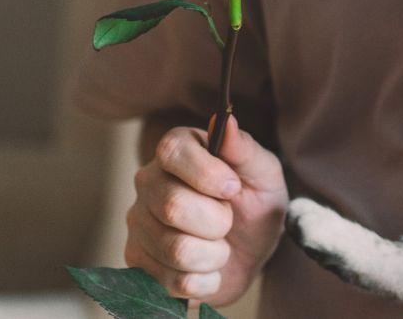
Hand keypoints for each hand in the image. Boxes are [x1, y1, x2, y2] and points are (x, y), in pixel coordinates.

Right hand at [125, 115, 286, 305]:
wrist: (250, 254)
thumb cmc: (255, 204)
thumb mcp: (264, 174)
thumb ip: (244, 149)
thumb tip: (226, 120)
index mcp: (178, 151)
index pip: (171, 151)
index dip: (205, 173)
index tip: (233, 188)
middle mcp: (149, 183)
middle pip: (172, 206)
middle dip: (218, 221)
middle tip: (229, 220)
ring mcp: (139, 225)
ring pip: (176, 248)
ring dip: (216, 254)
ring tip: (220, 246)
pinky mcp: (139, 264)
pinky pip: (174, 282)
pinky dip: (207, 280)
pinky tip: (208, 269)